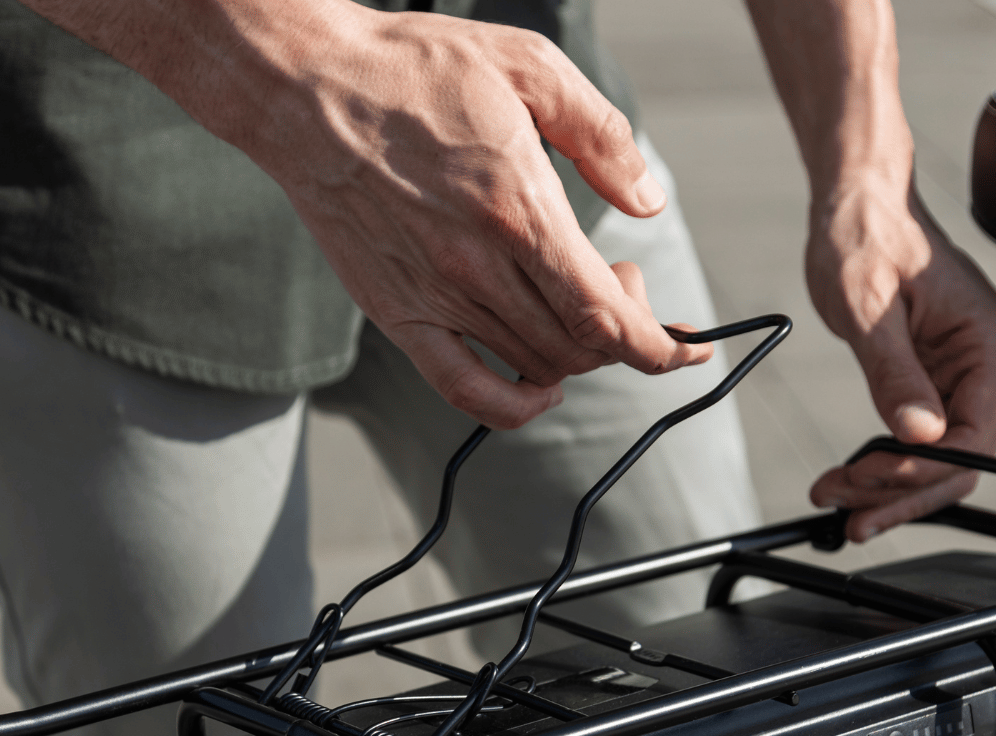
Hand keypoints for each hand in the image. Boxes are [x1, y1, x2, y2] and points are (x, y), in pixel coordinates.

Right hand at [27, 0, 709, 428]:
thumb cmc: (415, 69)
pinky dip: (515, 406)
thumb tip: (648, 202)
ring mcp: (434, 296)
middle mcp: (477, 266)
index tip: (689, 349)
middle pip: (582, 348)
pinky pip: (465, 390)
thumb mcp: (530, 70)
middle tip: (620, 281)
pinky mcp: (397, 313)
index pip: (610, 318)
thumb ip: (603, 139)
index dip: (662, 348)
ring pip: (537, 366)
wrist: (306, 87)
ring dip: (579, 352)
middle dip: (627, 332)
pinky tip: (539, 388)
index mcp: (518, 209)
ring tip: (575, 299)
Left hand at [805, 188, 995, 541]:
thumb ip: (895, 374)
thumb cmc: (866, 234)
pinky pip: (919, 436)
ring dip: (888, 484)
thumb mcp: (869, 307)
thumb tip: (919, 436)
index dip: (922, 474)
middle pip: (959, 459)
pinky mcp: (935, 376)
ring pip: (937, 455)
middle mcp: (986, 362)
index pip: (973, 439)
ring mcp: (963, 372)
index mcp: (988, 344)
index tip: (869, 487)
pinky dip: (885, 460)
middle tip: (848, 514)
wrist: (856, 201)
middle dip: (901, 491)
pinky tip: (851, 477)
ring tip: (836, 497)